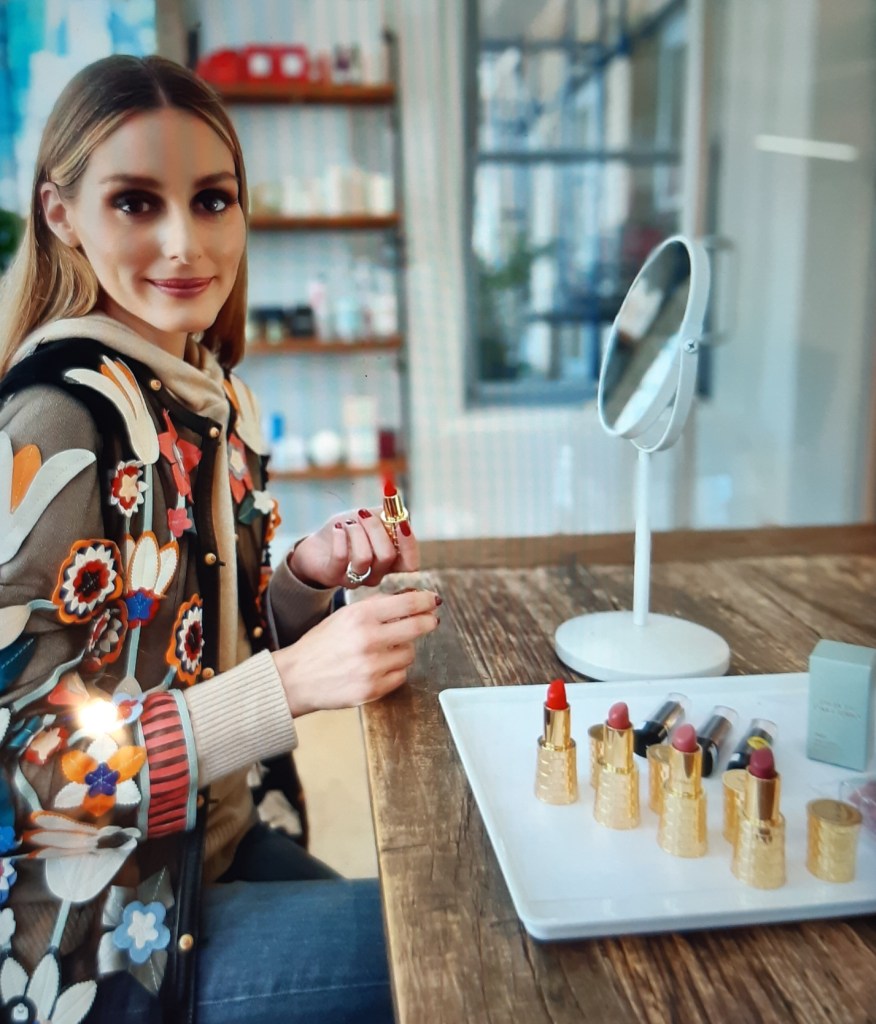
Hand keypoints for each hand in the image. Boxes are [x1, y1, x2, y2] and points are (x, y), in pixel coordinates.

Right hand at [272, 589, 440, 715]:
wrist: (297, 678)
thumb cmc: (322, 644)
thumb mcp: (345, 614)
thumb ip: (377, 605)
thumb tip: (412, 597)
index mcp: (360, 616)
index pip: (408, 604)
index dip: (426, 600)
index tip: (433, 600)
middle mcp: (368, 639)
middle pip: (418, 627)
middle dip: (428, 622)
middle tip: (430, 621)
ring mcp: (372, 667)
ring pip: (410, 653)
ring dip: (404, 649)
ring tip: (386, 649)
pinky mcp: (373, 689)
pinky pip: (401, 675)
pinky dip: (395, 670)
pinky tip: (379, 667)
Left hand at [287, 506, 417, 589]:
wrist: (318, 544)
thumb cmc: (349, 531)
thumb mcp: (372, 519)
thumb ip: (388, 516)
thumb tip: (398, 510)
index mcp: (392, 563)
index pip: (410, 564)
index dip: (409, 544)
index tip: (400, 522)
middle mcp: (377, 575)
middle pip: (387, 556)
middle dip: (376, 528)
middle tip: (364, 513)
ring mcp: (356, 579)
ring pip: (364, 558)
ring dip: (356, 532)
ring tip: (348, 523)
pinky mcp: (334, 577)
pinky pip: (341, 557)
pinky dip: (340, 537)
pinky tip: (337, 528)